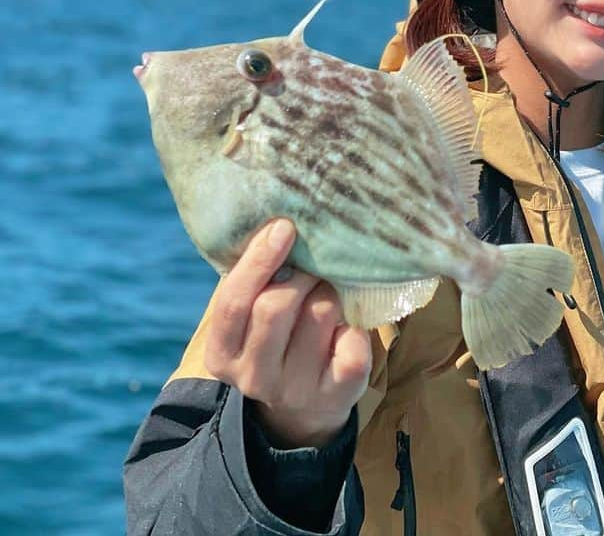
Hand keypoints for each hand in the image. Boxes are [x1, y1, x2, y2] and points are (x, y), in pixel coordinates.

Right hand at [204, 218, 371, 448]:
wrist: (307, 404)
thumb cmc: (279, 338)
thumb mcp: (252, 316)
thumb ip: (254, 280)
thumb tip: (275, 223)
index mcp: (222, 353)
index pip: (233, 302)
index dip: (258, 260)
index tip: (284, 226)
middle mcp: (253, 378)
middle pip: (275, 306)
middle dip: (301, 274)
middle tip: (314, 267)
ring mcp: (295, 390)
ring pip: (319, 313)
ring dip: (330, 292)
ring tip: (329, 294)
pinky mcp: (338, 394)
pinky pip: (353, 341)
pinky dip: (356, 324)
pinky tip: (347, 326)